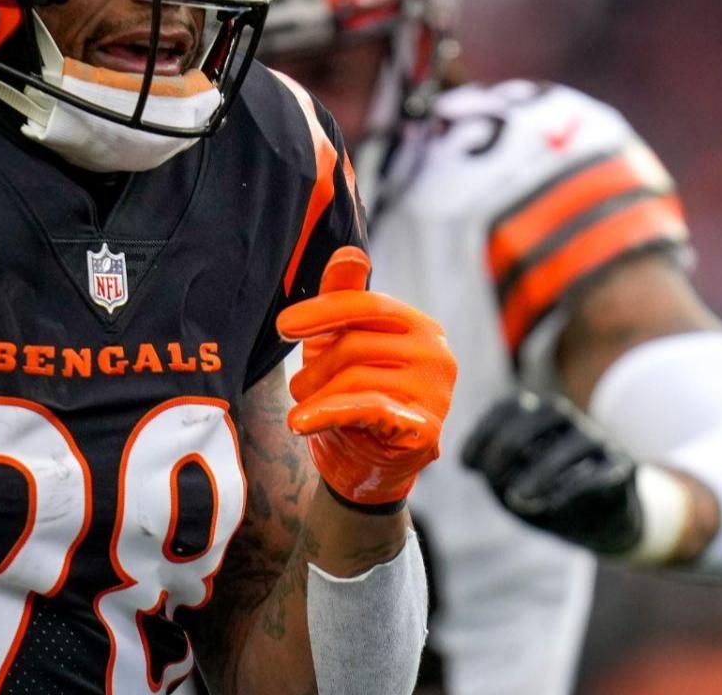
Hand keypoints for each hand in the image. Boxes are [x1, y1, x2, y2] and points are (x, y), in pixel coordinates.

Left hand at [276, 246, 456, 507]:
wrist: (368, 469)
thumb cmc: (355, 397)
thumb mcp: (344, 344)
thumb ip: (344, 298)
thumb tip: (348, 252)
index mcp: (421, 326)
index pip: (368, 305)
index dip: (322, 311)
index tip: (283, 325)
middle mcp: (437, 354)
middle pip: (357, 344)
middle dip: (316, 367)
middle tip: (298, 388)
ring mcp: (436, 394)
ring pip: (355, 378)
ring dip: (316, 395)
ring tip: (303, 409)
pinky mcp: (425, 429)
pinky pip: (366, 409)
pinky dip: (326, 413)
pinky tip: (300, 422)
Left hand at [460, 389, 642, 554]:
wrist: (603, 520)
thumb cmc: (548, 495)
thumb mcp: (514, 482)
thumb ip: (494, 470)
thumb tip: (470, 462)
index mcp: (539, 416)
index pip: (511, 406)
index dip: (485, 432)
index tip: (466, 466)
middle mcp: (571, 422)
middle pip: (543, 413)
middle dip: (510, 444)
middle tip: (491, 478)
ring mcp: (600, 443)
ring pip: (574, 443)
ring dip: (541, 470)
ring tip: (517, 498)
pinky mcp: (622, 469)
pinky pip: (601, 473)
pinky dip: (573, 488)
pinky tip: (552, 506)